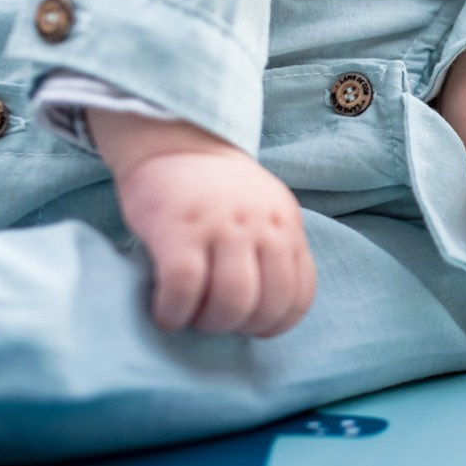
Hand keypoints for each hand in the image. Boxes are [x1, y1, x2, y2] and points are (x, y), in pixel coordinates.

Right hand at [93, 112, 316, 335]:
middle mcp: (260, 224)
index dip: (277, 323)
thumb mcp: (264, 209)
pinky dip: (175, 313)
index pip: (300, 293)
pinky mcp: (178, 230)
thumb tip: (268, 309)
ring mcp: (220, 227)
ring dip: (210, 324)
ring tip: (190, 317)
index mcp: (286, 223)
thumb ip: (274, 248)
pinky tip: (166, 313)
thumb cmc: (216, 187)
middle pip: (266, 304)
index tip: (251, 326)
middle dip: (241, 326)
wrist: (174, 138)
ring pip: (232, 301)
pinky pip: (184, 289)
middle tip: (215, 321)